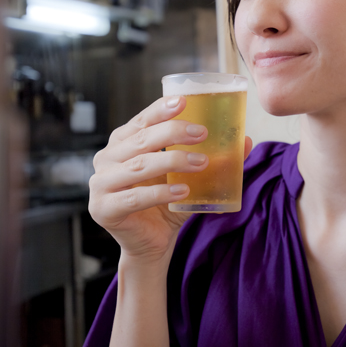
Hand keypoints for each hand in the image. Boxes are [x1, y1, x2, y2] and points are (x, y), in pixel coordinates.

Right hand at [88, 95, 252, 264]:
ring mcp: (100, 184)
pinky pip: (134, 197)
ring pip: (138, 165)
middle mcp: (106, 159)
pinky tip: (183, 190)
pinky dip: (160, 192)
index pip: (141, 121)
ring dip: (172, 161)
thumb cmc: (167, 204)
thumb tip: (245, 140)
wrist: (152, 244)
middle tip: (202, 133)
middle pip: (140, 140)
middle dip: (172, 133)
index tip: (184, 102)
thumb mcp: (189, 177)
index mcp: (122, 144)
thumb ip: (212, 158)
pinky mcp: (103, 209)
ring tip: (201, 162)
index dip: (160, 109)